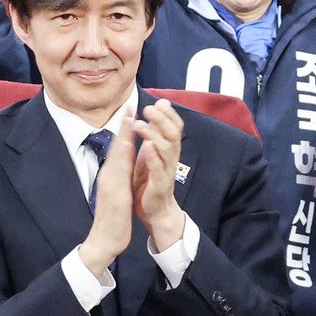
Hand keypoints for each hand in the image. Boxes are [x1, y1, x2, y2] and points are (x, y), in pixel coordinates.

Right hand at [78, 115, 135, 277]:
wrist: (104, 240)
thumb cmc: (112, 216)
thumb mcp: (116, 191)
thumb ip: (119, 175)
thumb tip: (122, 161)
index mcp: (111, 175)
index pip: (119, 148)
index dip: (124, 128)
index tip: (129, 109)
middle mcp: (108, 176)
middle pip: (116, 147)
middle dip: (123, 125)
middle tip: (129, 104)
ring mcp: (110, 185)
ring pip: (117, 157)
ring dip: (122, 136)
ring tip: (129, 118)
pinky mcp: (115, 196)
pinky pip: (119, 174)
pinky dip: (123, 160)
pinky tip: (128, 148)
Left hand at [132, 99, 185, 251]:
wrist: (156, 212)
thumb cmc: (151, 183)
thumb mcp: (152, 157)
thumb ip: (153, 139)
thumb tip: (151, 117)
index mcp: (169, 151)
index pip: (175, 127)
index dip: (170, 114)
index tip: (161, 102)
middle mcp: (171, 159)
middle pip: (173, 134)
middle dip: (162, 119)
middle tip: (149, 108)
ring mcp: (166, 171)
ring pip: (166, 148)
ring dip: (154, 133)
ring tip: (140, 124)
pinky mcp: (159, 185)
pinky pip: (158, 168)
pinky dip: (153, 156)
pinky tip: (146, 145)